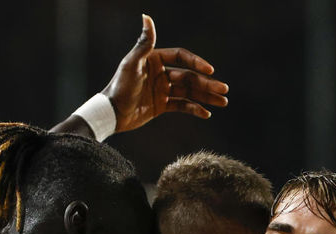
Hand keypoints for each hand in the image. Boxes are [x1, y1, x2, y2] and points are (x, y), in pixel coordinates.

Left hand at [103, 15, 228, 131]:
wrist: (111, 113)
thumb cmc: (119, 86)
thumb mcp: (132, 64)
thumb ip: (144, 43)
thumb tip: (147, 17)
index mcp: (155, 60)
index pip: (182, 58)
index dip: (197, 63)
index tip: (210, 70)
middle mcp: (161, 73)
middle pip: (190, 76)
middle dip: (207, 84)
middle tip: (224, 90)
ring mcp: (162, 89)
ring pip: (189, 92)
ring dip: (206, 96)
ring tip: (223, 102)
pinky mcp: (161, 105)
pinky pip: (182, 106)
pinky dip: (194, 109)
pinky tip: (206, 113)